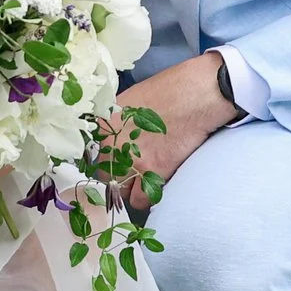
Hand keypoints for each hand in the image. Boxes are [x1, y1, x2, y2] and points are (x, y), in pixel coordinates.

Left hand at [118, 51, 239, 212]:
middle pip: (105, 175)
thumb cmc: (172, 90)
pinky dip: (149, 196)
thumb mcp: (133, 101)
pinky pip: (140, 200)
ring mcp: (128, 160)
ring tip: (150, 177)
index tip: (119, 164)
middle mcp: (110, 144)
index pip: (94, 156)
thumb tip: (119, 139)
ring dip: (135, 188)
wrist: (196, 94)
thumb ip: (119, 123)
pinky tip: (160, 181)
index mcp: (104, 124)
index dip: (109, 161)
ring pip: (121, 191)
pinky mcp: (149, 173)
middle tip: (137, 170)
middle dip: (120, 176)